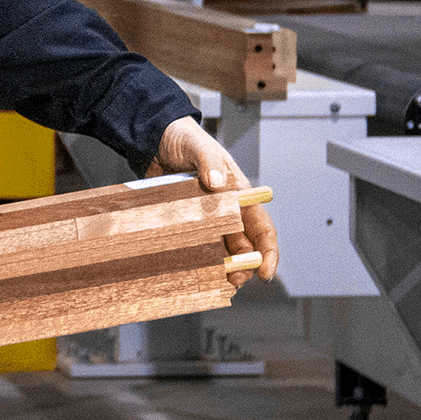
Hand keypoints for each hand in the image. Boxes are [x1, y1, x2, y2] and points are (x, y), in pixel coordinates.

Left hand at [146, 115, 277, 282]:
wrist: (152, 138)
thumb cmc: (183, 138)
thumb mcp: (198, 146)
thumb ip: (208, 162)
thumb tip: (217, 182)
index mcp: (238, 193)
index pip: (262, 228)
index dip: (268, 252)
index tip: (266, 272)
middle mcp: (225, 210)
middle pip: (243, 246)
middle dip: (244, 266)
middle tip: (234, 281)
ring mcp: (204, 217)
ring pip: (220, 249)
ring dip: (220, 267)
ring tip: (213, 280)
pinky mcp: (183, 220)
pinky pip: (193, 245)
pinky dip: (195, 259)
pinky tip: (191, 271)